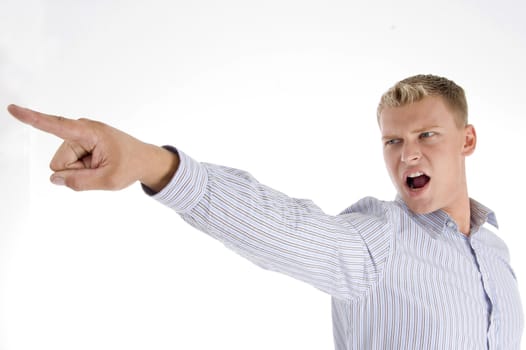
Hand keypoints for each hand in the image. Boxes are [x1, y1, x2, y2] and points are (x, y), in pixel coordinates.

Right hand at [7, 104, 178, 191]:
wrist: (145, 160)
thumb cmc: (131, 165)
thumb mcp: (109, 180)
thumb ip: (80, 182)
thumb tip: (55, 179)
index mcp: (90, 132)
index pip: (56, 125)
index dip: (33, 118)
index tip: (12, 108)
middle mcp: (82, 130)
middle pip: (59, 162)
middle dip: (75, 171)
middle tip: (99, 169)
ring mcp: (80, 137)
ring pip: (63, 165)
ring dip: (80, 170)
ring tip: (101, 166)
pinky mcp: (80, 143)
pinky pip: (70, 164)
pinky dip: (82, 169)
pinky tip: (97, 164)